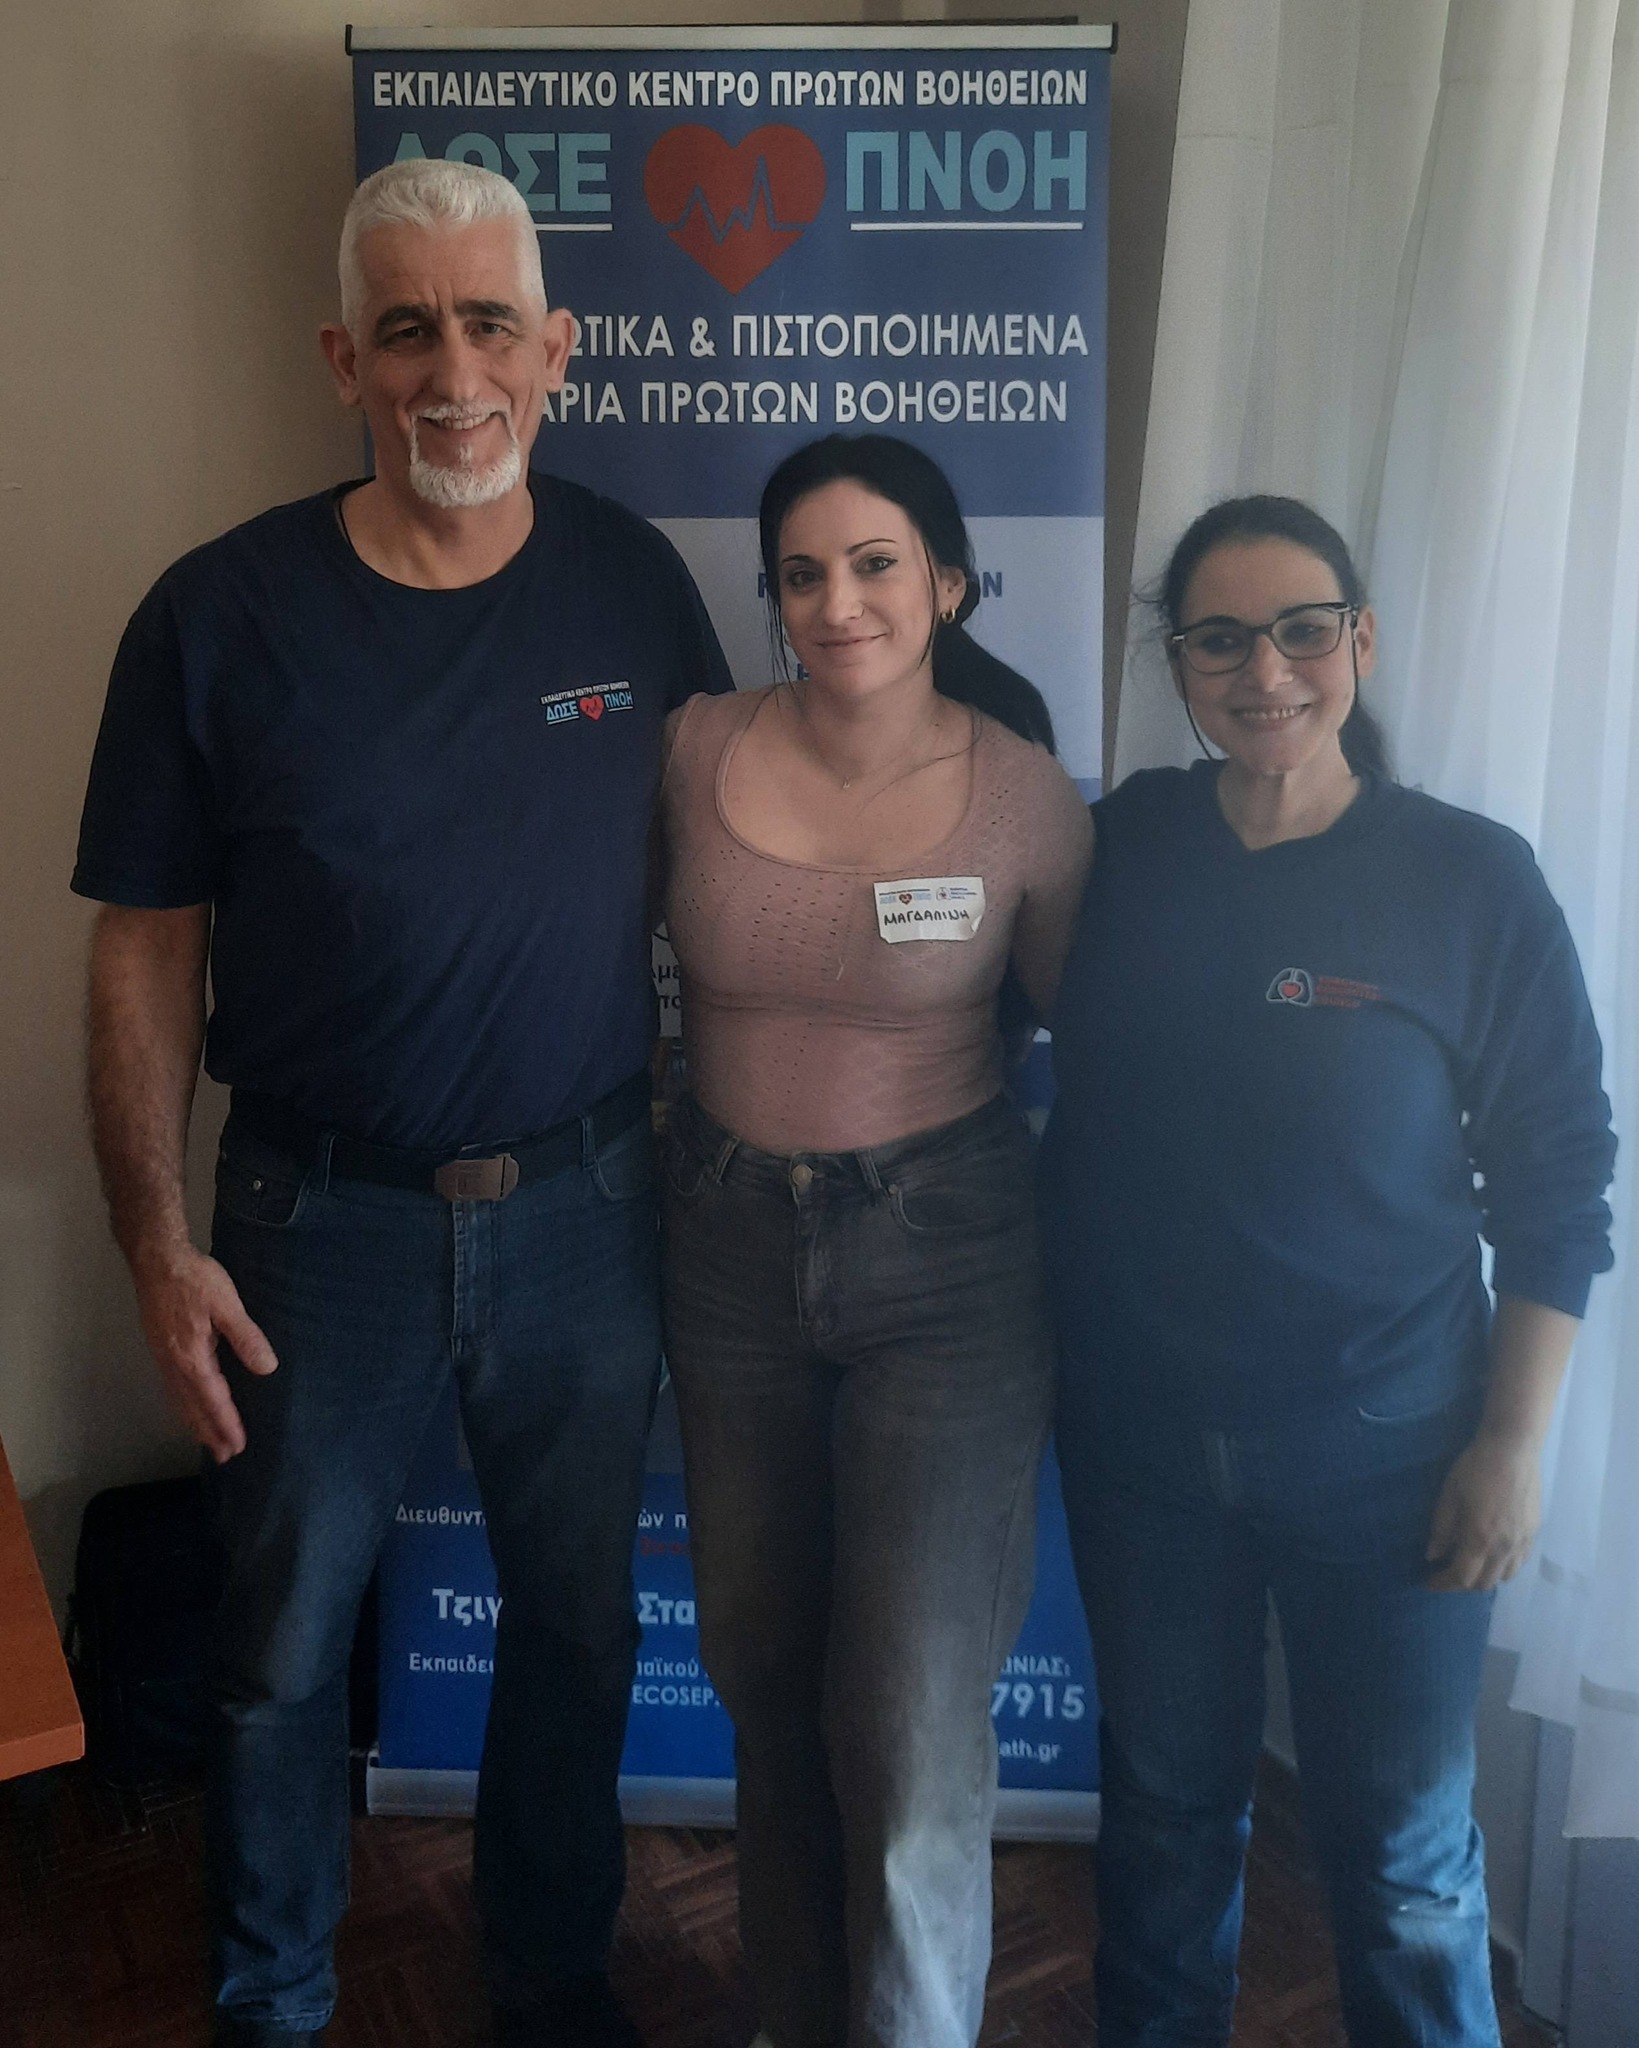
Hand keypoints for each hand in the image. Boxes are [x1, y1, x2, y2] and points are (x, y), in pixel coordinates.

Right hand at [132, 1244, 277, 1462]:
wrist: (157, 1259)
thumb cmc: (195, 1279)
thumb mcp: (227, 1304)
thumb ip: (247, 1337)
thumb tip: (267, 1369)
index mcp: (192, 1357)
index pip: (213, 1400)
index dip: (226, 1424)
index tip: (237, 1445)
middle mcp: (174, 1363)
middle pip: (192, 1407)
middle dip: (209, 1432)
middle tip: (224, 1457)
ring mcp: (163, 1357)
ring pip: (179, 1400)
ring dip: (194, 1422)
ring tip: (207, 1442)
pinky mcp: (160, 1348)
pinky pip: (172, 1388)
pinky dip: (182, 1405)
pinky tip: (188, 1407)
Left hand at [1424, 1431, 1542, 1591]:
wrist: (1513, 1449)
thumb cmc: (1475, 1468)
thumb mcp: (1449, 1496)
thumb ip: (1441, 1530)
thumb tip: (1433, 1556)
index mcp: (1480, 1540)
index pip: (1461, 1577)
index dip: (1442, 1584)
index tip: (1427, 1582)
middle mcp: (1505, 1548)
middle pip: (1483, 1583)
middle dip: (1461, 1584)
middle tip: (1444, 1572)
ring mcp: (1523, 1541)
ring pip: (1504, 1576)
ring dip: (1484, 1577)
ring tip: (1469, 1564)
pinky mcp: (1534, 1532)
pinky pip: (1519, 1562)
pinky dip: (1503, 1567)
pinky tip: (1492, 1554)